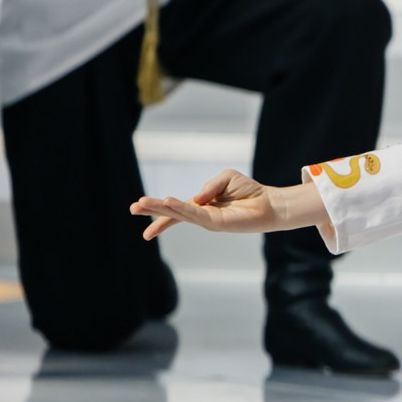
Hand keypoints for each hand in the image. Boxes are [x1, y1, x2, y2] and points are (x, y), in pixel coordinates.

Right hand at [131, 169, 288, 239]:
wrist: (269, 204)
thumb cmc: (249, 191)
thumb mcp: (226, 178)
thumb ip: (209, 186)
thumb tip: (197, 198)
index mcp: (200, 204)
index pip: (175, 208)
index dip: (157, 210)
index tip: (135, 209)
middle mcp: (201, 214)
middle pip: (172, 212)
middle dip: (152, 210)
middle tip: (132, 208)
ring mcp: (207, 220)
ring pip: (180, 214)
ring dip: (161, 209)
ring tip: (143, 204)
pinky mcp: (217, 223)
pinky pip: (195, 214)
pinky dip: (182, 209)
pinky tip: (170, 203)